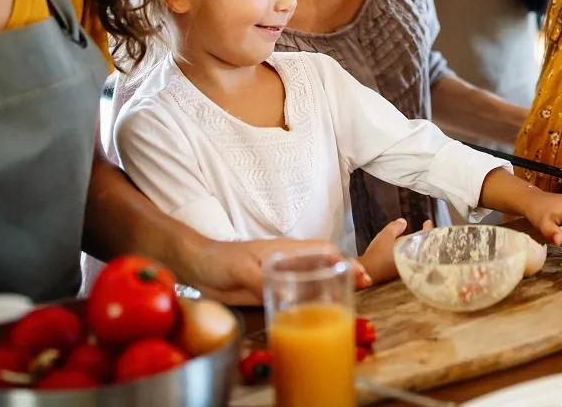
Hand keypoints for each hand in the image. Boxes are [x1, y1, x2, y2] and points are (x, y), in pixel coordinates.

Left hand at [184, 238, 364, 305]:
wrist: (196, 268)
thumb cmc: (219, 260)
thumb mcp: (241, 268)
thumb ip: (260, 279)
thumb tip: (285, 292)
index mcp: (285, 250)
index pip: (321, 249)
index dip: (341, 258)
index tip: (357, 271)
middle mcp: (288, 262)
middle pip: (323, 263)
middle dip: (346, 270)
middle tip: (365, 284)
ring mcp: (281, 277)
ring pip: (314, 278)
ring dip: (333, 285)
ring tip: (352, 297)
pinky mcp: (272, 292)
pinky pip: (298, 294)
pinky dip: (313, 300)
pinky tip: (320, 310)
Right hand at [357, 218, 431, 284]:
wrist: (367, 273)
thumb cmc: (378, 254)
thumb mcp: (385, 236)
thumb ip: (395, 227)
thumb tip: (404, 222)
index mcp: (413, 249)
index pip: (424, 237)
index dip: (427, 229)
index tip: (428, 222)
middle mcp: (414, 260)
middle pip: (422, 248)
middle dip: (423, 240)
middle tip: (423, 232)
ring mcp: (409, 267)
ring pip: (416, 255)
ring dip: (416, 248)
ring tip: (414, 241)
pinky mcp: (402, 273)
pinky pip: (410, 261)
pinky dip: (410, 254)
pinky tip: (405, 251)